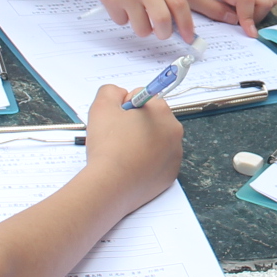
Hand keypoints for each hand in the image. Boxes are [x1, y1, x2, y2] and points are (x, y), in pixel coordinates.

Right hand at [77, 0, 194, 40]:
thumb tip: (174, 19)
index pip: (180, 4)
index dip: (186, 24)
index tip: (188, 36)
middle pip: (162, 21)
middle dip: (164, 33)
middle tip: (162, 32)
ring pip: (142, 28)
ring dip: (143, 28)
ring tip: (137, 14)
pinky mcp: (110, 1)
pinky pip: (122, 22)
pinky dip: (124, 18)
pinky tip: (120, 2)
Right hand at [81, 83, 183, 215]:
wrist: (110, 186)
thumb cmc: (108, 147)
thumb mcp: (101, 105)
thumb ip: (111, 91)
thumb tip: (120, 95)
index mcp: (161, 111)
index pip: (145, 98)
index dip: (127, 107)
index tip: (118, 120)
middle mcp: (174, 131)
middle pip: (153, 119)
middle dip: (136, 125)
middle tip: (117, 137)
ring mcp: (175, 154)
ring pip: (156, 141)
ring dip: (142, 143)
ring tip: (123, 153)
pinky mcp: (170, 174)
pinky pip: (159, 161)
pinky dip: (146, 161)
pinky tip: (131, 166)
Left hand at [183, 0, 276, 35]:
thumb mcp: (194, 0)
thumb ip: (214, 10)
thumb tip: (234, 19)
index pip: (248, 2)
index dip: (250, 20)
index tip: (251, 34)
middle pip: (265, 2)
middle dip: (257, 17)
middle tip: (241, 22)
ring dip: (261, 11)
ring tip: (244, 14)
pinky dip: (260, 4)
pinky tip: (245, 6)